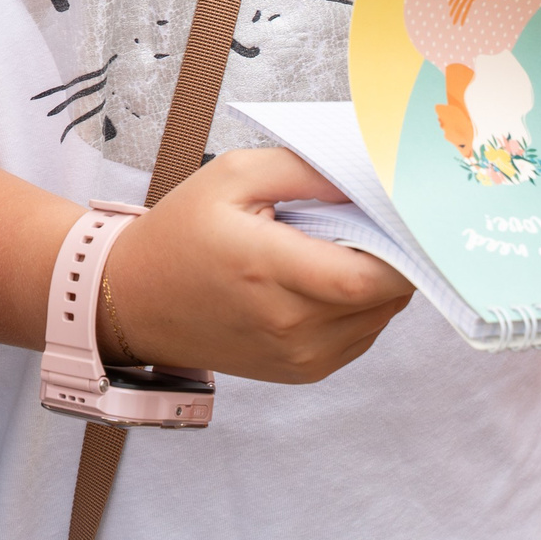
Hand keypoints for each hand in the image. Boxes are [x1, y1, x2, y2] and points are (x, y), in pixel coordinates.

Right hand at [102, 148, 413, 384]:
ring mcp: (299, 357)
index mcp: (267, 269)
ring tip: (341, 245)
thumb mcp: (232, 175)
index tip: (403, 212)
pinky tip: (328, 275)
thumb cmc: (182, 232)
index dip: (399, 247)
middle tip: (377, 218)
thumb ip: (304, 168)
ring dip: (379, 280)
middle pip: (383, 297)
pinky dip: (361, 304)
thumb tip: (366, 176)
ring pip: (381, 317)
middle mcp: (288, 324)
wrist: (137, 302)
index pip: (364, 276)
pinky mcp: (303, 372)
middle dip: (394, 255)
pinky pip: (361, 335)